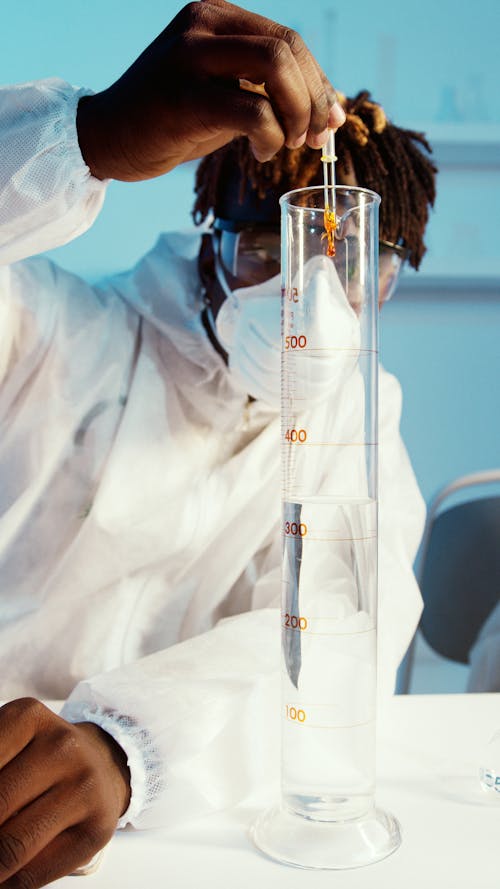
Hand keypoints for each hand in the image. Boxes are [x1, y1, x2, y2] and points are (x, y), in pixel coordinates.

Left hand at [0, 698, 129, 887]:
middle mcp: (61, 746)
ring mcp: (84, 786)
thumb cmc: (36, 760)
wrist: (100, 766)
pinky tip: (4, 874)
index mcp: (27, 716)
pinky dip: (8, 883)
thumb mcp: (5, 746)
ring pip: (10, 847)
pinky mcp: (97, 828)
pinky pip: (34, 875)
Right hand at [76, 0, 344, 180]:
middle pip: (288, 48)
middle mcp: (203, 26)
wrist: (109, 138)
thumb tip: (329, 109)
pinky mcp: (183, 98)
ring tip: (287, 142)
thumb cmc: (170, 120)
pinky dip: (270, 136)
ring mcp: (189, 57)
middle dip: (315, 99)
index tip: (330, 120)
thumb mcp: (221, 92)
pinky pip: (251, 110)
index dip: (320, 82)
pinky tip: (262, 151)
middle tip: (313, 138)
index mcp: (215, 17)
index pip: (288, 40)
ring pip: (275, 66)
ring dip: (297, 112)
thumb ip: (264, 89)